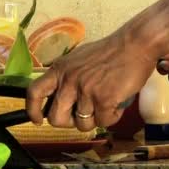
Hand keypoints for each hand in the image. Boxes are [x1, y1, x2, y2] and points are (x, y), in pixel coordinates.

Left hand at [26, 30, 155, 130]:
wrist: (136, 44)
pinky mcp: (104, 99)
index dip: (32, 110)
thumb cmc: (110, 52)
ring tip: (105, 104)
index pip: (34, 92)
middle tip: (81, 116)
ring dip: (95, 120)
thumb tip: (58, 100)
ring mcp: (85, 90)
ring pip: (82, 125)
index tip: (38, 121)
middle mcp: (69, 80)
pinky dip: (112, 117)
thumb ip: (66, 77)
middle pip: (56, 118)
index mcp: (60, 69)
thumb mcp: (78, 60)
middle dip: (68, 123)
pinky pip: (103, 122)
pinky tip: (117, 103)